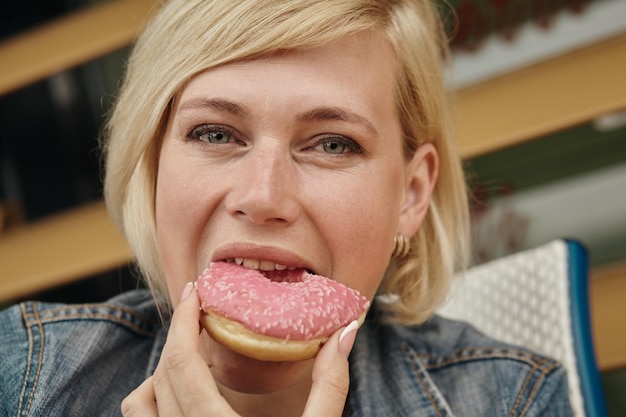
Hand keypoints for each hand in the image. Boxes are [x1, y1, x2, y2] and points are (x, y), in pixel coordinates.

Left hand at [121, 282, 357, 415]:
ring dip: (160, 373)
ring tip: (193, 357)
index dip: (184, 322)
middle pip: (160, 376)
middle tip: (200, 312)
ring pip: (139, 405)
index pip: (181, 364)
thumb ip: (330, 386)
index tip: (195, 292)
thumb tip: (346, 333)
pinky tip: (189, 397)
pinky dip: (156, 402)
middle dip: (177, 336)